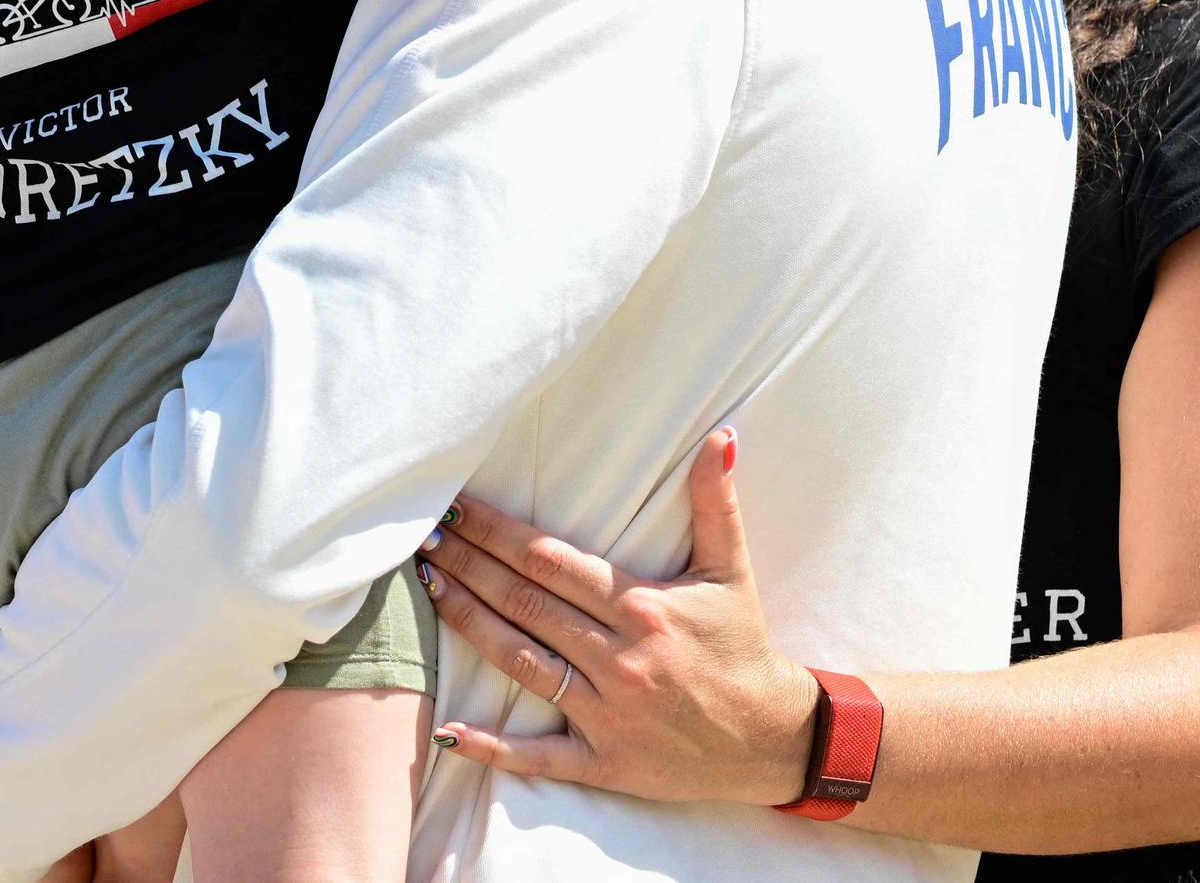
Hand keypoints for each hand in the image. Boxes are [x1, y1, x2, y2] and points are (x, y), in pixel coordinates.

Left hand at [415, 429, 819, 806]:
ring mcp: (610, 715)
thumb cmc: (744, 647)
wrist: (777, 741)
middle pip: (526, 604)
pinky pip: (540, 757)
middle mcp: (621, 659)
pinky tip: (449, 730)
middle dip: (469, 569)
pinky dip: (493, 747)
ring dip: (470, 626)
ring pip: (522, 664)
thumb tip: (721, 434)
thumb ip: (715, 503)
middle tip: (422, 541)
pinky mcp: (607, 765)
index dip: (497, 533)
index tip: (456, 509)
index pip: (551, 562)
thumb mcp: (732, 570)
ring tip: (430, 591)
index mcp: (643, 607)